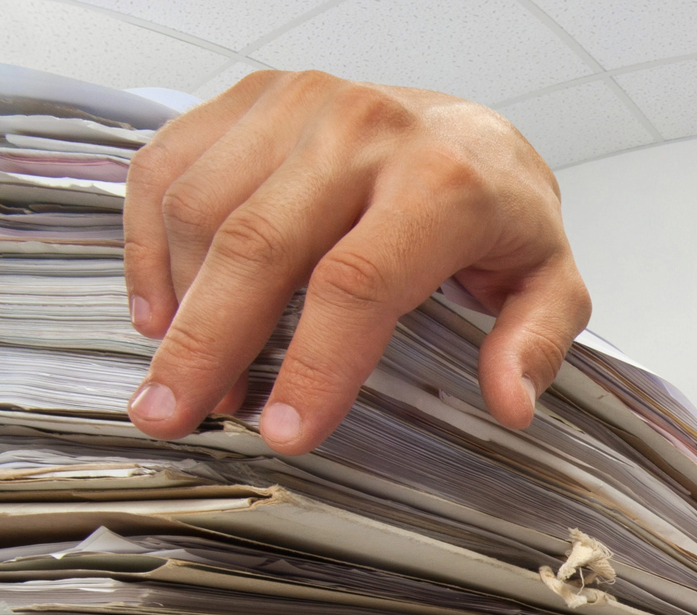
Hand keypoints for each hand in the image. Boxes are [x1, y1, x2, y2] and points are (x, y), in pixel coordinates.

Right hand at [123, 70, 591, 452]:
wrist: (472, 129)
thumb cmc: (500, 214)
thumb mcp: (548, 282)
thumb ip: (535, 343)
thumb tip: (511, 404)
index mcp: (442, 182)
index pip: (356, 285)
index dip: (313, 366)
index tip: (282, 433)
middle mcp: (363, 131)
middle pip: (258, 248)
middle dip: (207, 345)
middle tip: (171, 417)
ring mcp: (298, 106)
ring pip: (201, 211)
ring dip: (178, 306)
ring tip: (180, 380)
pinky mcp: (249, 99)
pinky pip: (168, 169)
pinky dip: (149, 245)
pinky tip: (161, 310)